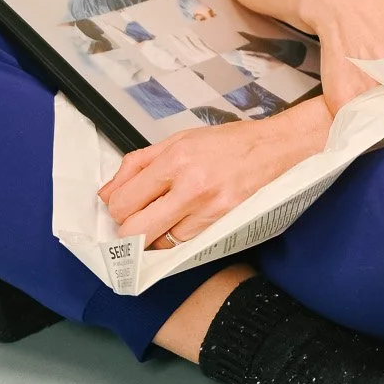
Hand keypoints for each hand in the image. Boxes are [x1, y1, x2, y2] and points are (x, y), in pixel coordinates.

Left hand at [98, 96, 331, 246]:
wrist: (276, 147)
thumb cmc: (230, 142)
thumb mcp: (179, 139)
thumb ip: (138, 164)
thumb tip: (108, 192)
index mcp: (175, 157)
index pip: (123, 200)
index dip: (116, 208)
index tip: (121, 207)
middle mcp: (190, 184)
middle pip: (135, 230)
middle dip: (128, 230)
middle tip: (135, 220)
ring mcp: (207, 207)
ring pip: (159, 242)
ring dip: (154, 235)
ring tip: (164, 217)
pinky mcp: (222, 223)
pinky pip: (184, 243)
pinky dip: (177, 237)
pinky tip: (184, 221)